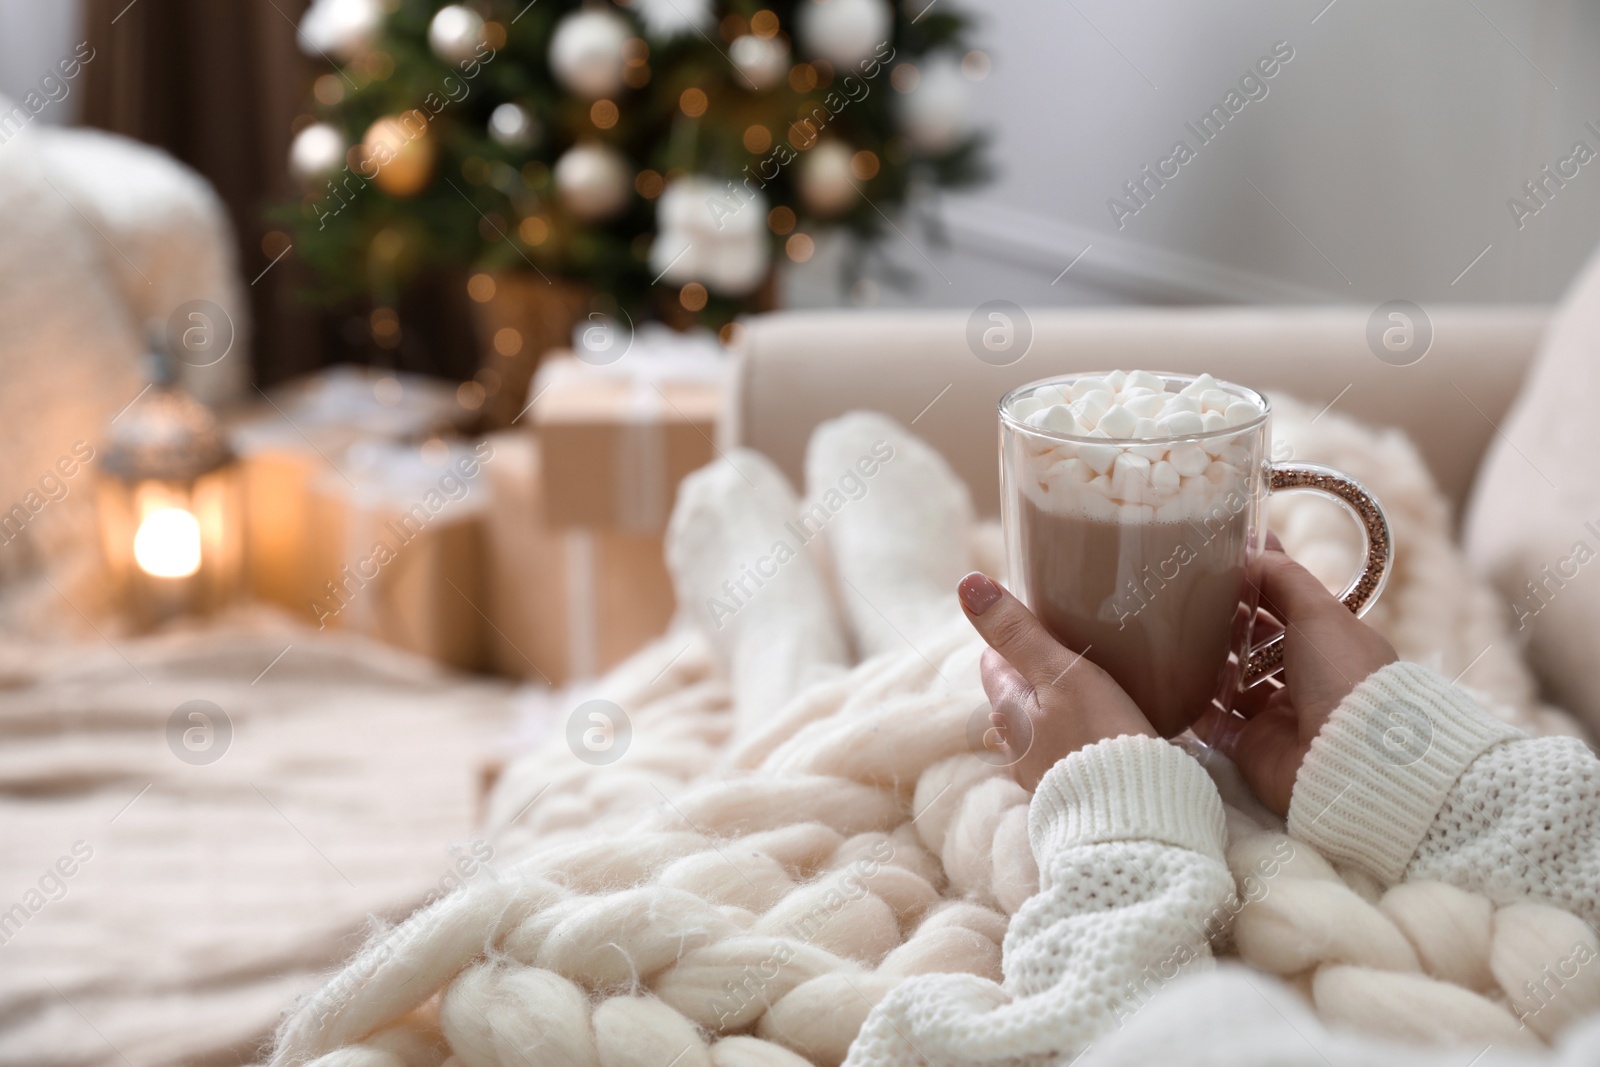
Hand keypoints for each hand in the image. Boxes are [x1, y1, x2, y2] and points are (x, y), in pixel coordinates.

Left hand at [958, 572, 1156, 790]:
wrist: (1136, 819)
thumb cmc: (1097, 738)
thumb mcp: (1060, 674)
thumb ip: (1017, 632)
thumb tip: (968, 584)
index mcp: (1006, 712)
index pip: (994, 664)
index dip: (1011, 641)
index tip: (1035, 624)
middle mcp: (1015, 748)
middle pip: (1014, 699)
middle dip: (1032, 676)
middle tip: (1066, 652)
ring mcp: (1042, 776)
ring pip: (1039, 728)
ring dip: (1054, 709)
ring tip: (1087, 690)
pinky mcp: (1073, 795)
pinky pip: (1065, 755)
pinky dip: (1075, 737)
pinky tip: (1100, 735)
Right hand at [1191, 538, 1397, 815]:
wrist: (1348, 756)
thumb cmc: (1342, 674)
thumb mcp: (1320, 611)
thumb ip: (1284, 577)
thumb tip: (1253, 548)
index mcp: (1332, 645)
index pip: (1289, 607)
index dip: (1259, 585)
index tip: (1220, 563)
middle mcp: (1307, 681)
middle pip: (1256, 646)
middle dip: (1226, 624)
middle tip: (1184, 599)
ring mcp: (1278, 717)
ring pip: (1232, 683)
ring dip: (1207, 664)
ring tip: (1171, 637)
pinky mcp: (1253, 749)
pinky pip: (1215, 725)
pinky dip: (1195, 708)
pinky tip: (1169, 683)